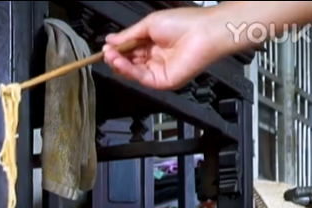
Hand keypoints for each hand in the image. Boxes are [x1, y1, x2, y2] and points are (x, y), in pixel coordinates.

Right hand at [102, 6, 231, 90]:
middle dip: (116, 57)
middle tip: (107, 53)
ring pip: (132, 71)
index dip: (118, 49)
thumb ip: (128, 35)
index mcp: (153, 44)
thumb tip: (110, 40)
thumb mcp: (149, 24)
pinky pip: (141, 77)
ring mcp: (158, 70)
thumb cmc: (183, 23)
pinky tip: (120, 62)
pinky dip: (128, 71)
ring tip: (110, 56)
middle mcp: (155, 58)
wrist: (204, 32)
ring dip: (119, 64)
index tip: (106, 47)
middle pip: (129, 62)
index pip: (130, 50)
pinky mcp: (162, 81)